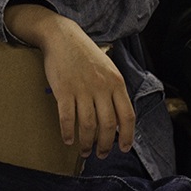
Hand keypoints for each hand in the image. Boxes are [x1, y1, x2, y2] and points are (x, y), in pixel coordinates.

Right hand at [7, 4, 135, 157]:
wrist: (62, 37)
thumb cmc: (86, 54)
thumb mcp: (108, 68)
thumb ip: (115, 91)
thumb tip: (119, 119)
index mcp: (116, 82)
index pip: (127, 115)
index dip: (127, 136)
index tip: (123, 148)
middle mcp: (101, 87)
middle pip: (108, 124)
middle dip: (105, 145)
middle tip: (101, 154)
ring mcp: (82, 89)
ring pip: (88, 125)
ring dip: (87, 143)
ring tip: (85, 151)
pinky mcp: (64, 90)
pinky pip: (67, 118)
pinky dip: (68, 132)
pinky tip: (68, 139)